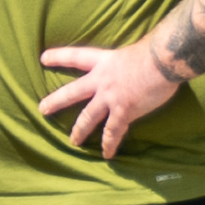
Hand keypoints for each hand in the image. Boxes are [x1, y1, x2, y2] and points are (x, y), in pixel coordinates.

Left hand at [32, 42, 184, 153]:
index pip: (76, 57)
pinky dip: (110, 144)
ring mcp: (110, 97)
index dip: (59, 57)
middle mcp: (101, 80)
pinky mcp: (123, 111)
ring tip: (73, 141)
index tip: (42, 58)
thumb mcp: (132, 50)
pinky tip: (107, 154)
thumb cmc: (153, 51)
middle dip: (56, 101)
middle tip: (42, 109)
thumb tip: (137, 58)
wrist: (162, 61)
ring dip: (79, 130)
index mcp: (104, 61)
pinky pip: (113, 132)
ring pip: (88, 117)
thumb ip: (127, 59)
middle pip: (72, 92)